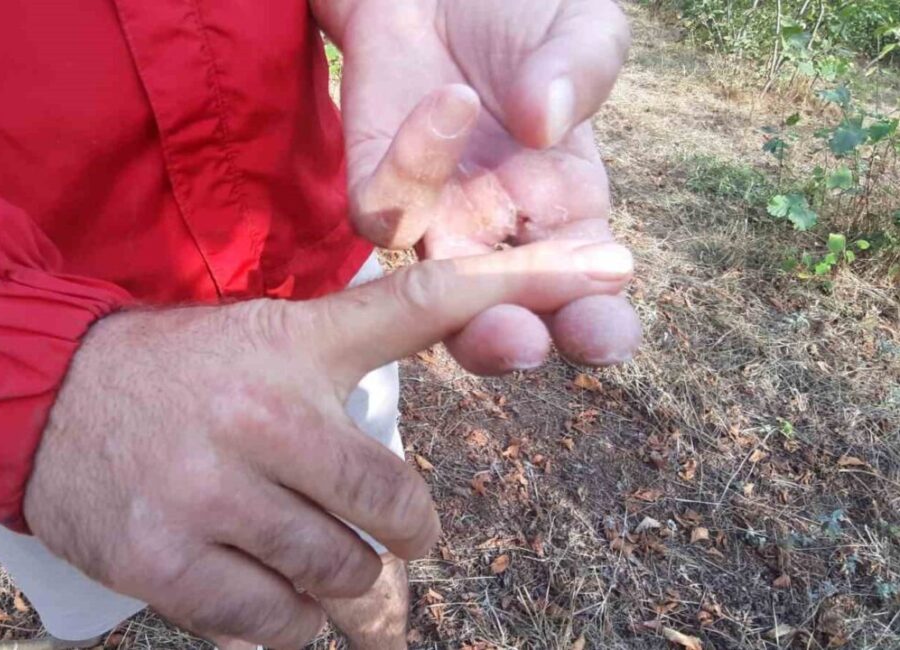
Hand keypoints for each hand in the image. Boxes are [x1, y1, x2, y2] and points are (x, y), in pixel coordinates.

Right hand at [24, 241, 632, 647]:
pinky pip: (265, 622)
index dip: (516, 287)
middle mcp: (260, 419)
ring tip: (370, 609)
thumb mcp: (271, 334)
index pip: (418, 310)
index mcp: (293, 351)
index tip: (601, 269)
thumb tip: (456, 340)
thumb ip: (362, 337)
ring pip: (333, 577)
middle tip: (412, 554)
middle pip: (386, 507)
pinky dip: (294, 629)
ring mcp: (210, 496)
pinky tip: (298, 618)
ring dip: (360, 602)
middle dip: (409, 544)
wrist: (43, 398)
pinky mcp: (163, 560)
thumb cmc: (176, 369)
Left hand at [319, 0, 640, 372]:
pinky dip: (416, 168)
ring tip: (485, 232)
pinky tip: (456, 101)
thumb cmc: (522, 17)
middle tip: (523, 343)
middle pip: (499, 321)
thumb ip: (585, 69)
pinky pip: (385, 212)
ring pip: (429, 296)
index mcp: (567, 213)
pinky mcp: (376, 188)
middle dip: (509, 343)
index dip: (597, 326)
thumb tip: (546, 124)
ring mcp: (433, 219)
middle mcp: (498, 232)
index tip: (605, 337)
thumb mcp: (583, 30)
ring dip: (450, 292)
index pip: (585, 294)